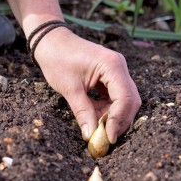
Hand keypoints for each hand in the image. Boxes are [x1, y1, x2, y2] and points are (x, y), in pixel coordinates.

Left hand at [33, 27, 140, 143]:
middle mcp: (119, 67)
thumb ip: (82, 112)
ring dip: (112, 117)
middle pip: (129, 101)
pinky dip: (106, 110)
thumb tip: (90, 135)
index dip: (119, 120)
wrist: (51, 42)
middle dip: (119, 121)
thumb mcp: (70, 88)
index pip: (125, 98)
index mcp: (112, 65)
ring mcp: (116, 72)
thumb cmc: (58, 59)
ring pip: (123, 101)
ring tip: (96, 129)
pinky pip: (114, 98)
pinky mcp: (109, 77)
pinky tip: (94, 117)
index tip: (108, 138)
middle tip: (105, 139)